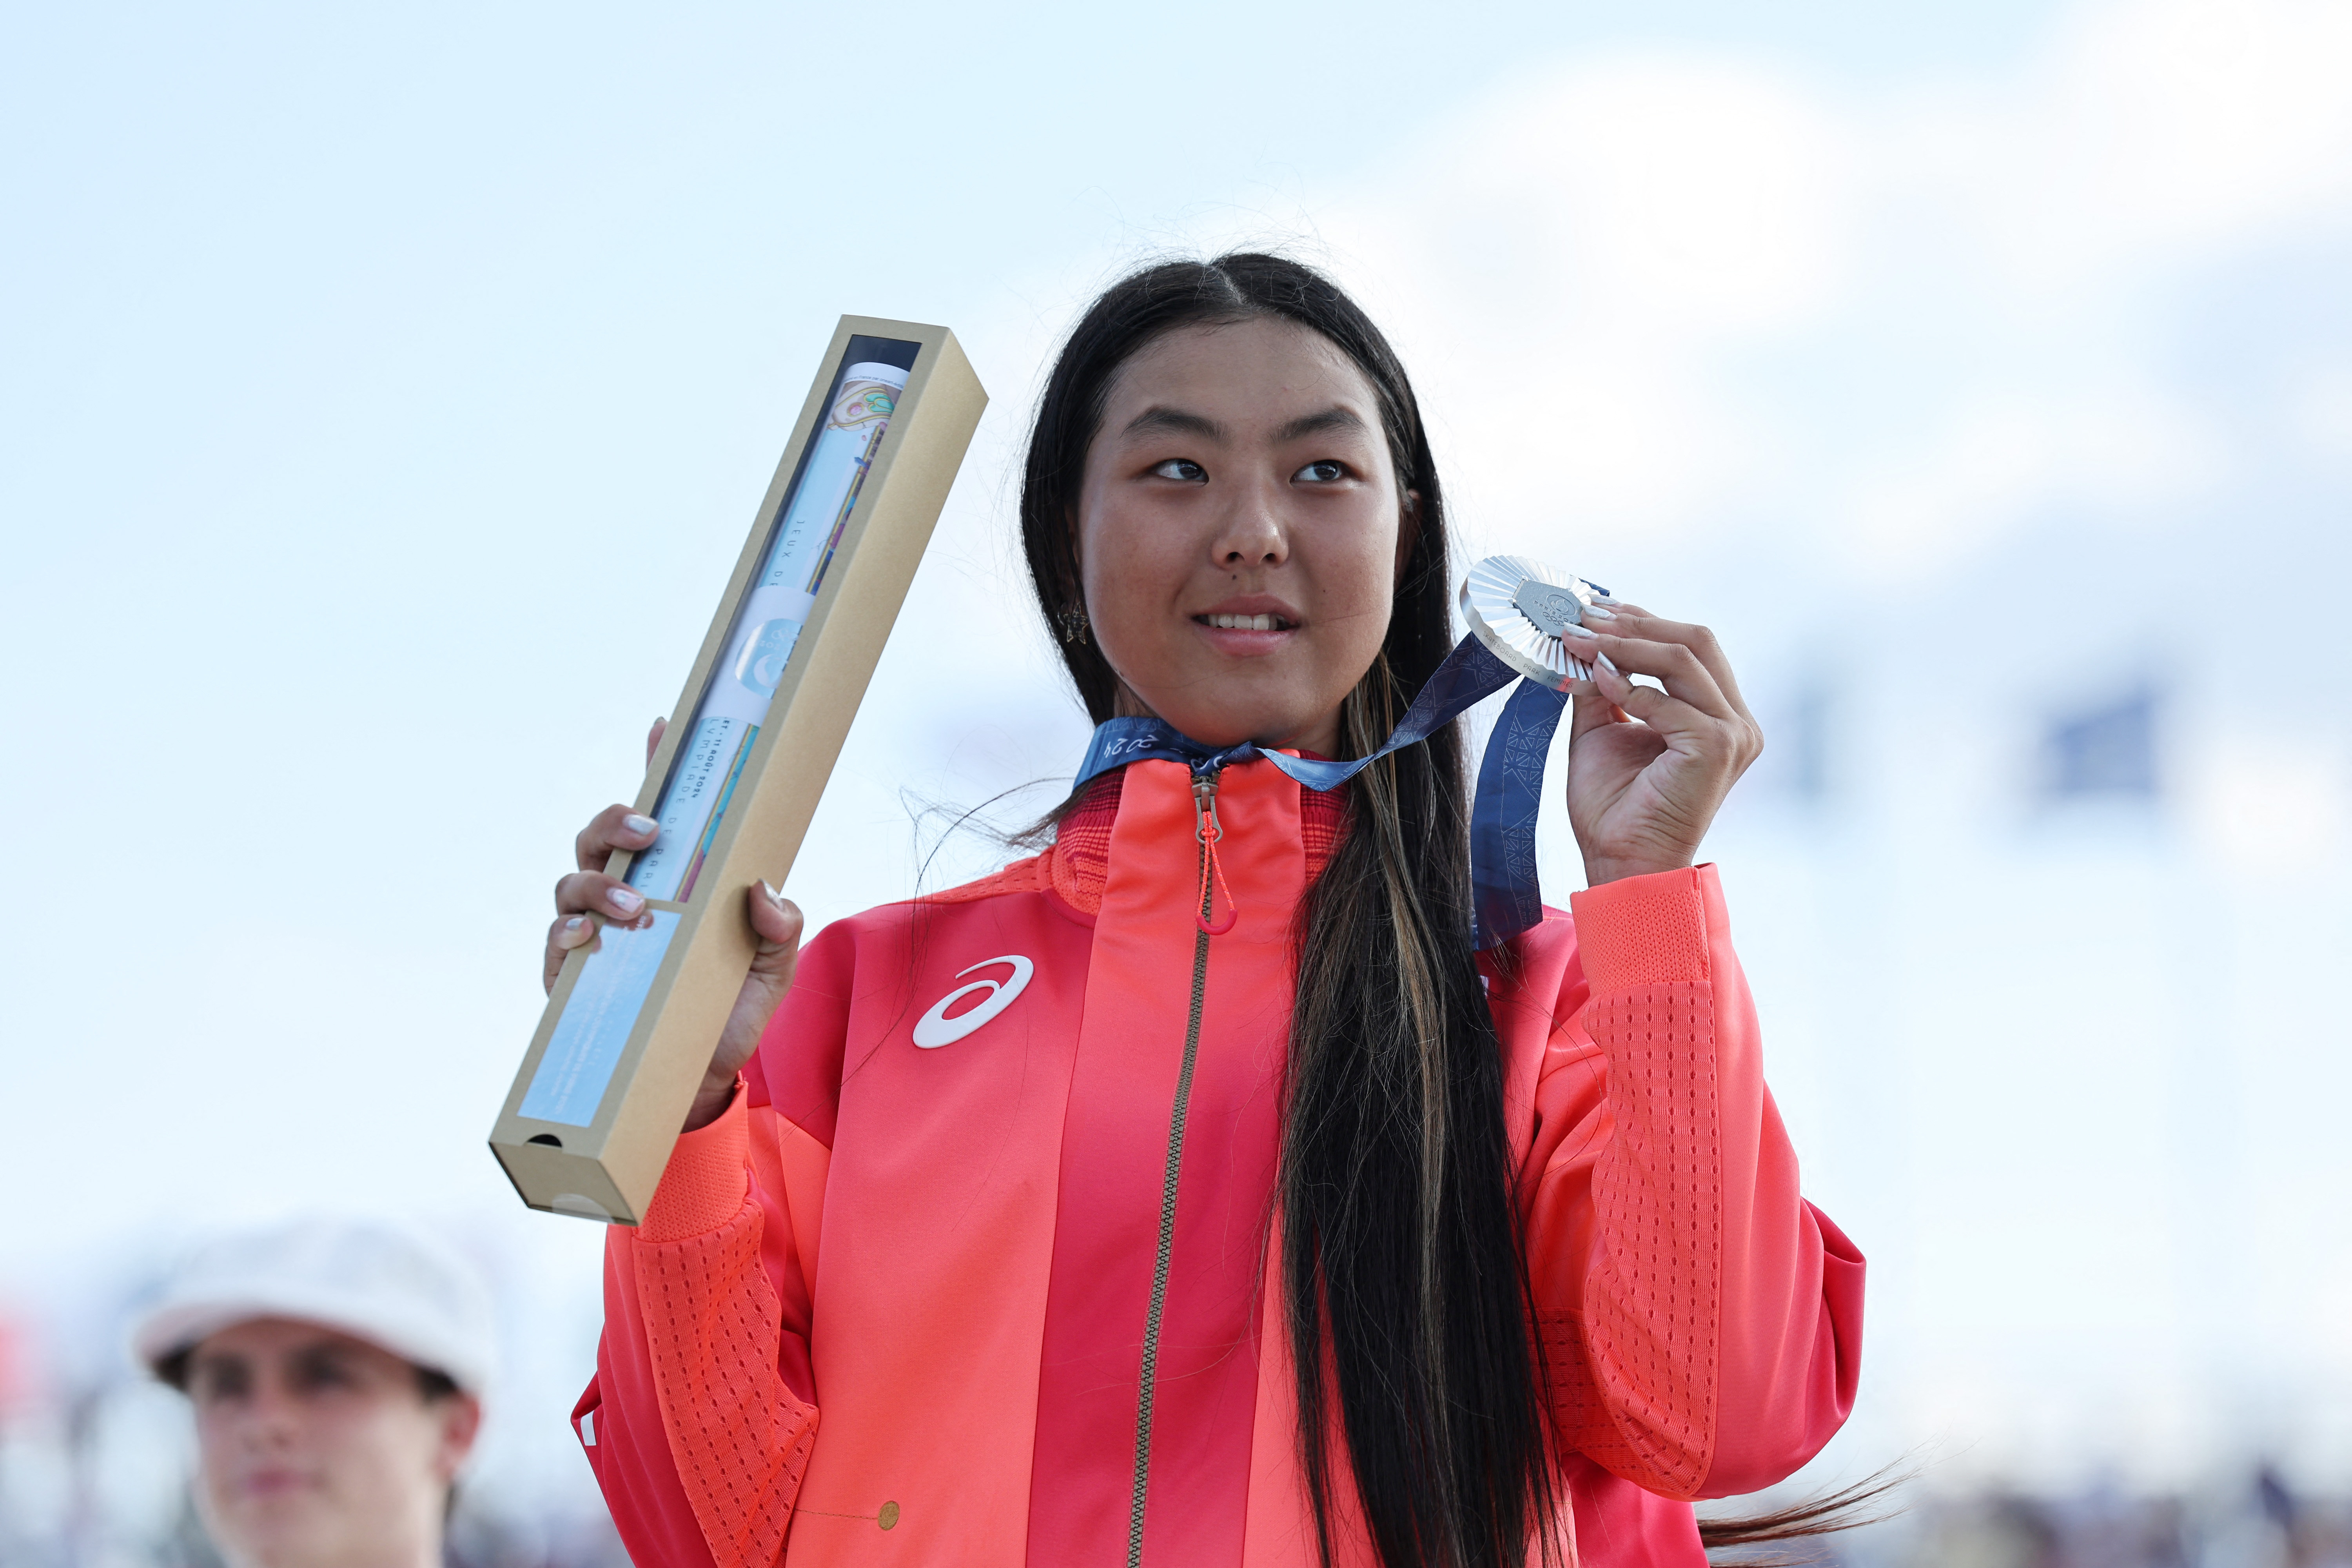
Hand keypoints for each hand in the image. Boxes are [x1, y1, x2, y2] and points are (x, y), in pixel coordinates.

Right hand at [543, 717, 805, 1131]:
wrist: (703, 1080)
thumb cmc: (732, 1010)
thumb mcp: (773, 969)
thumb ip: (781, 928)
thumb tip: (765, 890)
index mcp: (674, 881)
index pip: (660, 814)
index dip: (656, 767)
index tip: (663, 726)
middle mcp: (628, 895)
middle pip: (600, 834)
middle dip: (618, 819)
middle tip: (651, 831)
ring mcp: (594, 933)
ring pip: (573, 880)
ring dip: (601, 883)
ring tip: (638, 908)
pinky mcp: (571, 977)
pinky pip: (556, 942)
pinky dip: (568, 932)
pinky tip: (589, 936)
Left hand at [1558, 606, 1762, 886]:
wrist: (1619, 859)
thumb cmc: (1614, 806)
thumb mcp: (1601, 729)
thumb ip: (1602, 685)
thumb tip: (1583, 642)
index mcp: (1717, 714)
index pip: (1689, 647)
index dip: (1642, 621)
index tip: (1594, 610)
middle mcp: (1735, 720)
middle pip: (1696, 641)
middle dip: (1635, 624)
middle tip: (1584, 618)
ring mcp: (1733, 734)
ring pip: (1684, 660)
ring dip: (1626, 646)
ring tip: (1580, 641)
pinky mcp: (1717, 748)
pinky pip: (1669, 702)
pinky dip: (1630, 686)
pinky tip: (1596, 679)